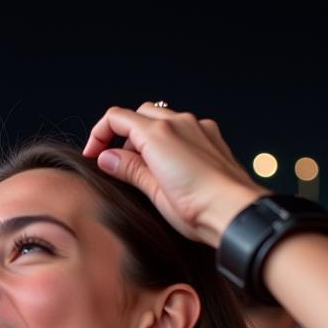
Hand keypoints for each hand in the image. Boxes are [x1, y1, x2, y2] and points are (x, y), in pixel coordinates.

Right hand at [82, 103, 265, 246]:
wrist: (233, 213)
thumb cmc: (196, 208)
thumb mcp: (152, 191)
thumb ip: (128, 169)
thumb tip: (107, 158)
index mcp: (158, 134)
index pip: (118, 118)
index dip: (99, 135)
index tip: (94, 155)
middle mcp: (179, 123)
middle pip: (139, 114)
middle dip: (122, 135)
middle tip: (115, 162)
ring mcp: (198, 128)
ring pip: (162, 118)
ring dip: (146, 137)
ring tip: (142, 168)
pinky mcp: (212, 138)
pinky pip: (183, 127)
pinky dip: (168, 139)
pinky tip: (168, 165)